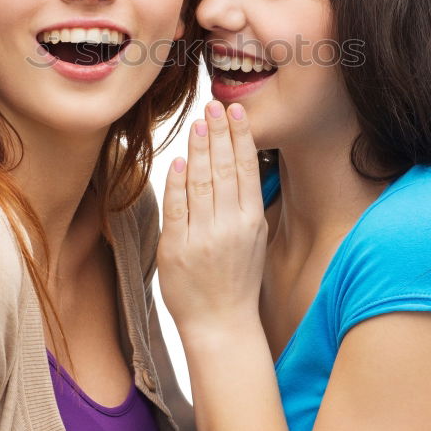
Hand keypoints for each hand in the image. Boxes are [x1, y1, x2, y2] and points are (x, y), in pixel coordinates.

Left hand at [157, 101, 267, 337]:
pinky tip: (179, 160)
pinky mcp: (176, 249)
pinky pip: (177, 207)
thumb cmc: (237, 278)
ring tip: (198, 123)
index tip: (235, 112)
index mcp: (251, 221)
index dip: (240, 138)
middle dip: (218, 134)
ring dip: (199, 149)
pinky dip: (177, 181)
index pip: (245, 169)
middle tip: (213, 106)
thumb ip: (244, 202)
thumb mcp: (254, 238)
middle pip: (224, 169)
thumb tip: (236, 161)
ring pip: (201, 182)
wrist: (221, 324)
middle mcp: (230, 226)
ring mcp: (202, 237)